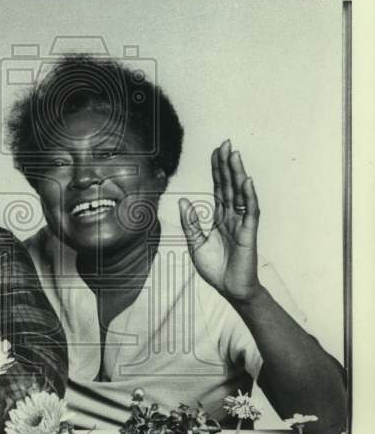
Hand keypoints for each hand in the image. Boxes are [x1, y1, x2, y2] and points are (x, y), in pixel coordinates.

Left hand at [178, 139, 261, 302]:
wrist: (229, 289)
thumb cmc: (215, 268)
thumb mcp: (195, 243)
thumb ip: (190, 222)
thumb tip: (183, 200)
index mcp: (220, 217)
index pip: (218, 188)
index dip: (217, 170)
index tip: (216, 151)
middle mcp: (232, 216)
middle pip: (229, 185)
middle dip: (227, 164)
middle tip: (226, 143)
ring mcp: (242, 223)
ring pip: (240, 193)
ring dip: (238, 174)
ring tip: (235, 155)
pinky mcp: (249, 233)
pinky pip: (250, 211)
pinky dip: (249, 196)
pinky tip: (247, 181)